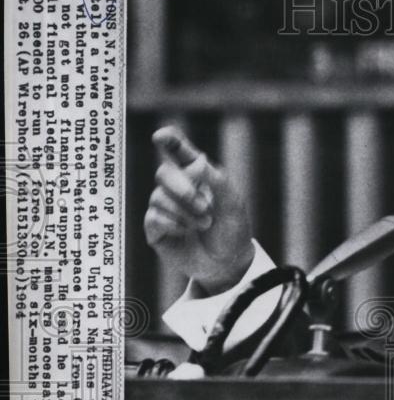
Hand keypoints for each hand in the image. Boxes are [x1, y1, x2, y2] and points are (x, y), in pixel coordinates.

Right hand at [143, 126, 253, 294]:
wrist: (227, 263)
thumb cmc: (232, 230)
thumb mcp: (233, 204)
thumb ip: (217, 180)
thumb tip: (197, 161)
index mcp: (198, 176)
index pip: (180, 152)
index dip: (169, 140)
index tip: (160, 136)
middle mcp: (178, 188)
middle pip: (163, 174)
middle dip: (183, 189)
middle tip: (204, 207)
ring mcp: (165, 207)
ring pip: (158, 197)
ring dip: (184, 212)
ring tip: (203, 224)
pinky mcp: (156, 228)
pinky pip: (153, 217)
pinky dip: (173, 224)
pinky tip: (184, 232)